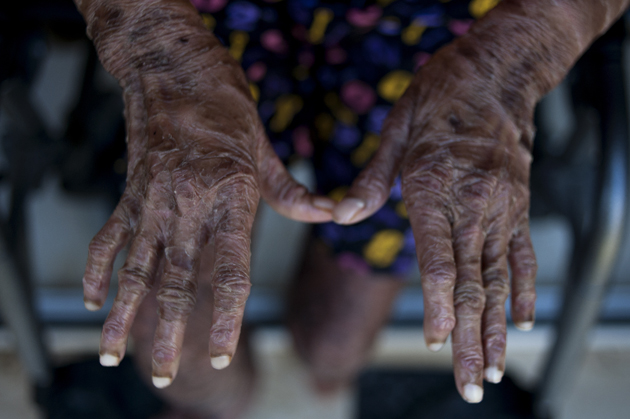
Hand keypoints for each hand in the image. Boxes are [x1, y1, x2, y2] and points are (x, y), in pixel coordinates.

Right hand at [79, 2, 333, 386]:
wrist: (177, 74)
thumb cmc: (226, 111)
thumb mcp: (265, 151)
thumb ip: (293, 192)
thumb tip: (330, 213)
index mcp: (229, 200)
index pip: (230, 272)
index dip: (226, 317)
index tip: (220, 351)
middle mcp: (187, 207)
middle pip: (176, 282)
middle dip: (169, 333)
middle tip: (164, 374)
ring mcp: (153, 202)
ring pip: (135, 269)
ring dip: (124, 315)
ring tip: (113, 353)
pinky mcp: (130, 194)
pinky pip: (108, 238)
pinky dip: (98, 270)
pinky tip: (96, 299)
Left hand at [331, 20, 538, 403]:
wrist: (494, 71)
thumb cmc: (439, 97)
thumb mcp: (395, 129)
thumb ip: (372, 180)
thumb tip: (342, 215)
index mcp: (435, 188)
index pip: (439, 259)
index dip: (441, 305)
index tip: (440, 343)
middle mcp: (474, 204)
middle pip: (474, 283)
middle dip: (472, 339)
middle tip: (472, 384)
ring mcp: (502, 207)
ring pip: (501, 279)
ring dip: (500, 329)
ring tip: (497, 370)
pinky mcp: (518, 204)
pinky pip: (524, 254)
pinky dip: (525, 291)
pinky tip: (524, 322)